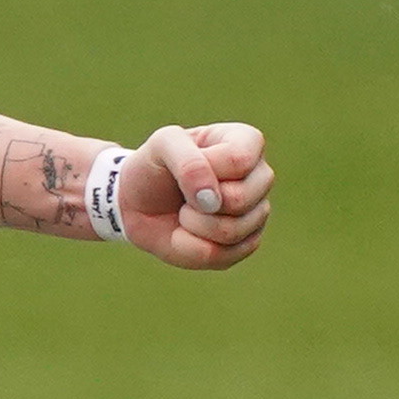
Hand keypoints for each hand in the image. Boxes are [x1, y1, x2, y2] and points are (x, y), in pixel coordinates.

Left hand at [118, 122, 272, 270]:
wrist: (138, 203)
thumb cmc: (154, 166)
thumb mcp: (162, 145)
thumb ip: (188, 162)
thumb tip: (214, 202)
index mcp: (247, 142)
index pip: (239, 160)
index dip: (204, 169)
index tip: (184, 163)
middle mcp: (260, 177)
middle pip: (241, 199)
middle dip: (197, 202)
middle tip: (183, 193)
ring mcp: (257, 212)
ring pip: (232, 231)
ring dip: (192, 224)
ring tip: (184, 211)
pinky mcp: (246, 244)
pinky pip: (222, 256)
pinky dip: (191, 247)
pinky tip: (187, 232)